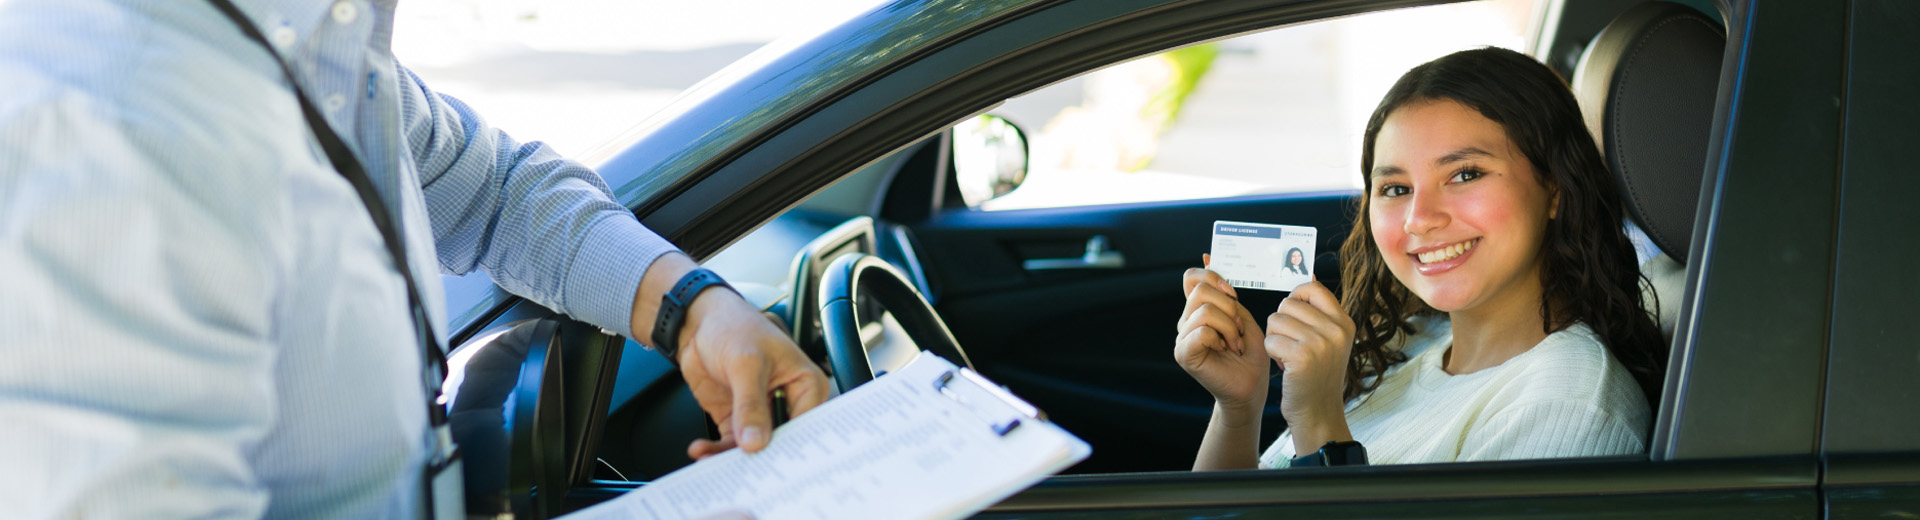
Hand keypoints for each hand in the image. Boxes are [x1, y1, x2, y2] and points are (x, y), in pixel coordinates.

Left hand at [630, 253, 830, 458]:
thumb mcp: (746, 364)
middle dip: (760, 457)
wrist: (696, 322)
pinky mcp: (738, 420)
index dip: (790, 446)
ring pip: (754, 447)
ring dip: (731, 457)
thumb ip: (751, 405)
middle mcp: (789, 402)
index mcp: (807, 385)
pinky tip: (702, 450)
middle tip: (740, 469)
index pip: (805, 425)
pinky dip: (716, 451)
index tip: (769, 461)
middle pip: (781, 441)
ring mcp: (762, 413)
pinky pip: (732, 444)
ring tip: (710, 460)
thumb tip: (756, 442)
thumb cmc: (733, 326)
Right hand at [1174, 255, 1270, 411]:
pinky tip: (1227, 351)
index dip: (1214, 278)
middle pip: (1200, 290)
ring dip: (1229, 326)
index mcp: (1198, 310)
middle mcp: (1186, 321)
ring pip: (1204, 310)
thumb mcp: (1243, 316)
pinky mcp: (1184, 353)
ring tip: (1235, 343)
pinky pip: (1202, 331)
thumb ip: (1226, 293)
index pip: (1192, 277)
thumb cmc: (1250, 355)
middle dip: (1228, 306)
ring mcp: (1182, 337)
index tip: (1232, 295)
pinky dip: (1221, 338)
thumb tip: (1206, 255)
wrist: (1252, 387)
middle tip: (1239, 328)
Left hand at [1262, 280, 1356, 452]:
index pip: (1313, 288)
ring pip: (1276, 320)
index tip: (1293, 319)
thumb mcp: (1328, 341)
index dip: (1295, 298)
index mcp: (1345, 322)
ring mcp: (1321, 343)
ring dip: (1275, 339)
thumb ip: (1319, 313)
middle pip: (1288, 304)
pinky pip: (1271, 340)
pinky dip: (1271, 354)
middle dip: (1281, 324)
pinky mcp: (1302, 357)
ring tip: (1288, 357)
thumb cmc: (1316, 376)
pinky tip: (1285, 367)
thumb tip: (1309, 277)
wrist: (1318, 413)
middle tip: (1291, 346)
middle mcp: (1337, 330)